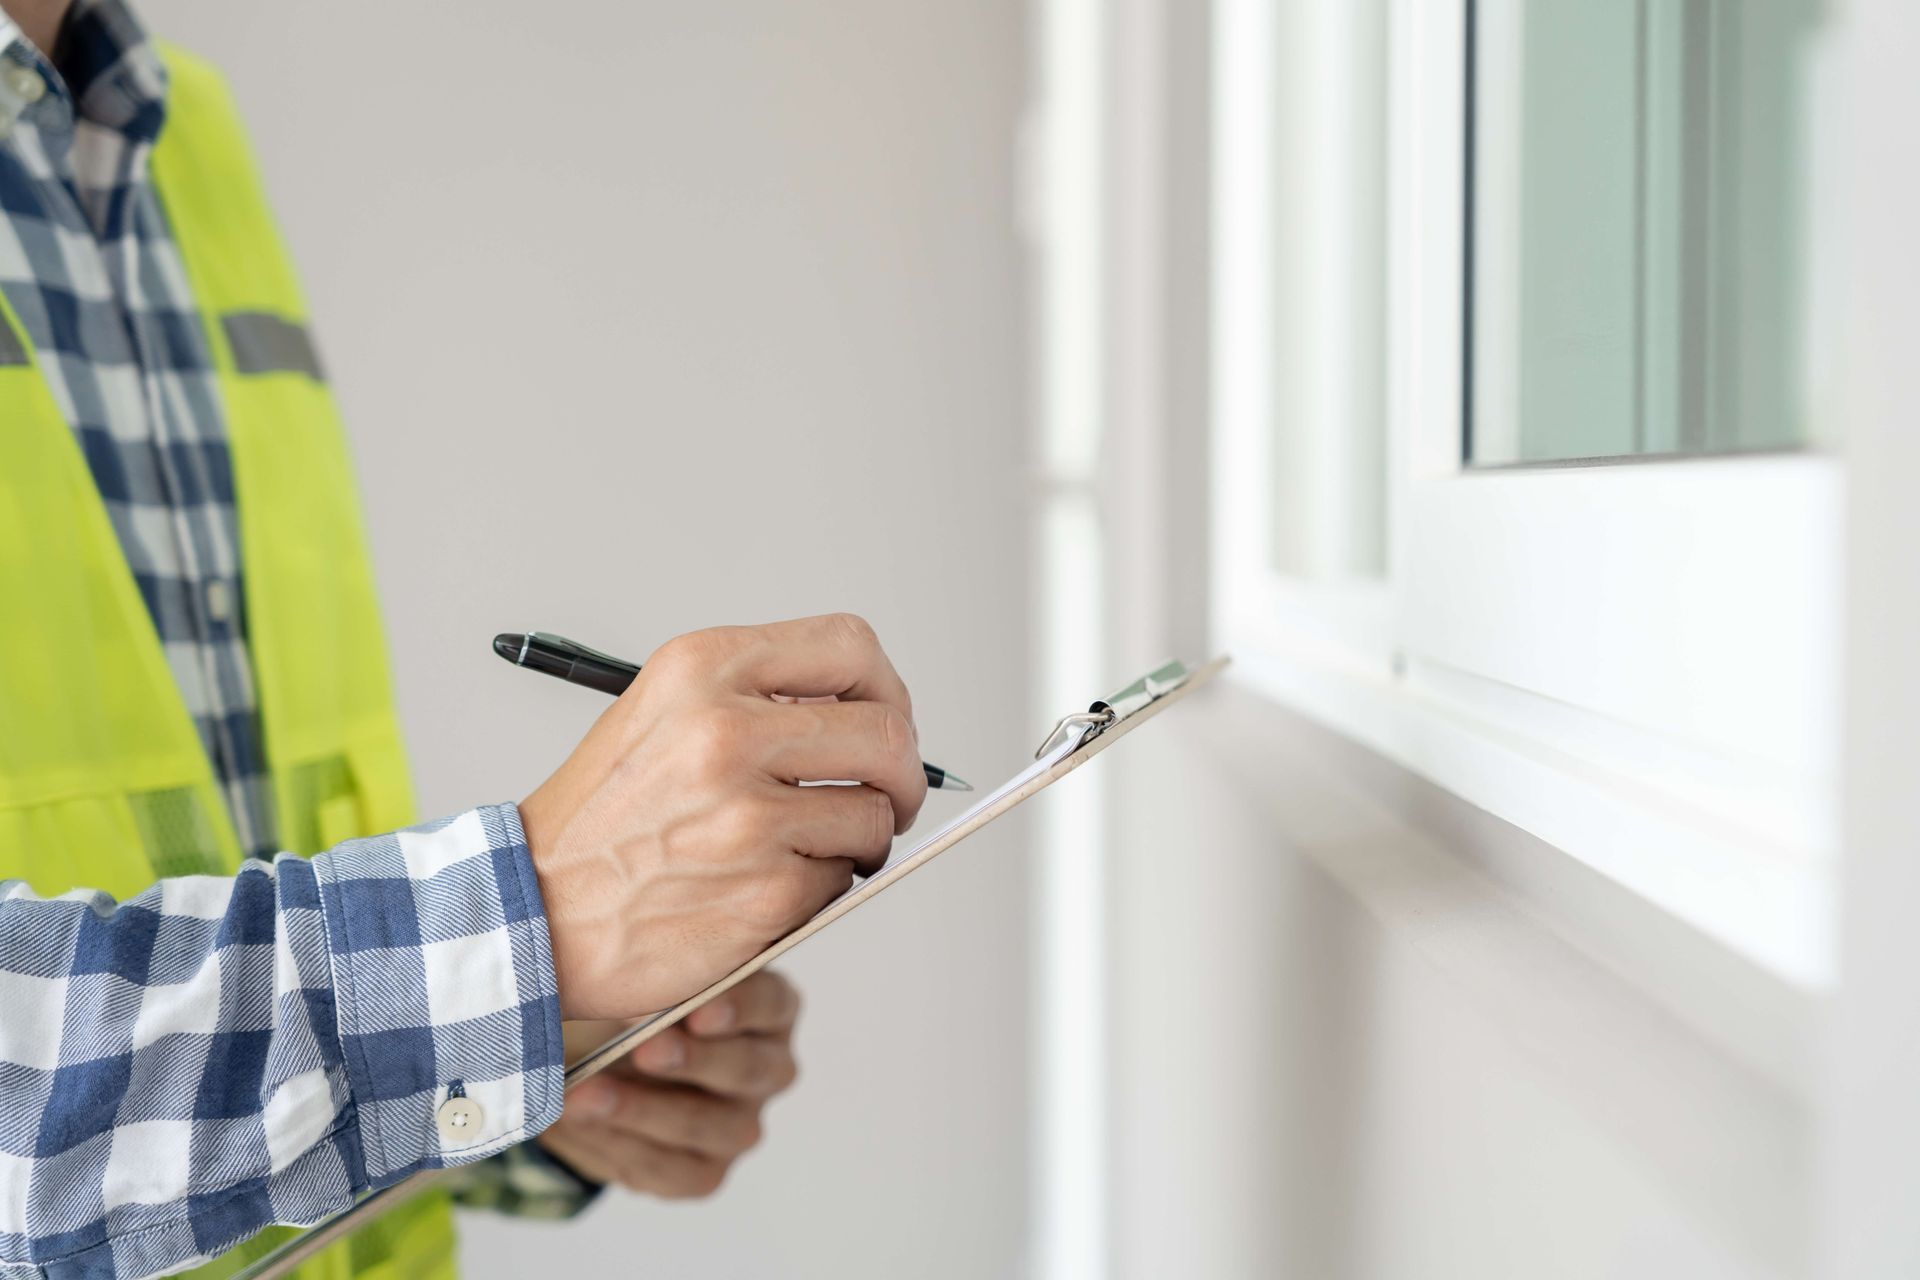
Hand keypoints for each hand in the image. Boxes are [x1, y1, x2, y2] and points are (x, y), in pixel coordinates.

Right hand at [520, 614, 926, 1018]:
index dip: (886, 688)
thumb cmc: (604, 818)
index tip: (885, 720)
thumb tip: (869, 710)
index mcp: (701, 670)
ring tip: (809, 848)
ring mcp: (747, 817)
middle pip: (886, 733)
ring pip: (874, 814)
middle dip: (903, 774)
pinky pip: (842, 881)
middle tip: (888, 798)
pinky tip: (764, 886)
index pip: (850, 647)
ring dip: (859, 840)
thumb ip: (758, 695)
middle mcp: (724, 733)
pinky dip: (820, 889)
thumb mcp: (663, 712)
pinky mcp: (764, 894)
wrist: (530, 912)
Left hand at [539, 972, 802, 1197]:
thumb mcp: (650, 977)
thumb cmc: (639, 1003)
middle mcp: (768, 1068)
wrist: (605, 1062)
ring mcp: (741, 1125)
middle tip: (645, 1050)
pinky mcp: (707, 1171)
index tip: (699, 1011)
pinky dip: (620, 1147)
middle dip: (693, 1061)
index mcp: (770, 1009)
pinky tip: (576, 1123)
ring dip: (643, 1111)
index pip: (769, 1004)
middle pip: (747, 1069)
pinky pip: (673, 1171)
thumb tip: (629, 979)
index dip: (739, 1008)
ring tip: (585, 1095)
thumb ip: (654, 978)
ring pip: (709, 1127)